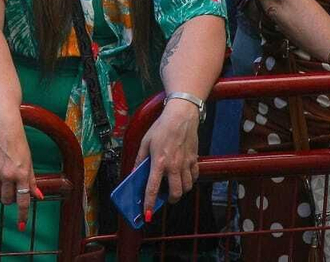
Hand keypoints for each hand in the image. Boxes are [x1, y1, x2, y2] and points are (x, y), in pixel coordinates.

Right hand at [0, 113, 40, 231]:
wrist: (2, 125)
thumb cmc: (18, 142)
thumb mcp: (28, 161)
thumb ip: (32, 180)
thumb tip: (39, 196)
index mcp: (23, 173)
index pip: (23, 200)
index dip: (22, 215)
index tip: (21, 225)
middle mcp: (9, 175)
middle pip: (6, 200)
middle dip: (9, 198)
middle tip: (11, 188)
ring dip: (0, 191)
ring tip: (3, 178)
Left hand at [134, 100, 200, 219]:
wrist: (181, 115)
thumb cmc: (161, 127)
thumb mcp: (145, 141)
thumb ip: (140, 159)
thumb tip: (134, 173)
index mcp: (159, 162)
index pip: (153, 188)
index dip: (149, 203)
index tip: (147, 214)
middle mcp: (174, 166)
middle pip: (175, 193)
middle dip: (170, 200)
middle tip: (165, 197)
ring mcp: (186, 163)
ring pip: (187, 187)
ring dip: (180, 191)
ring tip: (174, 187)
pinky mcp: (194, 159)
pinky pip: (195, 177)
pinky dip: (190, 181)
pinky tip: (184, 176)